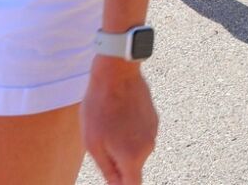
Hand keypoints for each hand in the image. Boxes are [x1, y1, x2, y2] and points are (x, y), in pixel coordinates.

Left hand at [82, 60, 157, 184]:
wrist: (116, 73)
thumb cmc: (99, 108)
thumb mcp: (93, 144)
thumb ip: (107, 169)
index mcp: (132, 157)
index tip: (113, 179)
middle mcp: (148, 147)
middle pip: (132, 167)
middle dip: (118, 161)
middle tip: (99, 142)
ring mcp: (153, 131)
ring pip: (136, 149)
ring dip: (122, 144)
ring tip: (107, 123)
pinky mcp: (154, 118)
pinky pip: (140, 134)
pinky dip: (129, 131)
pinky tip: (116, 114)